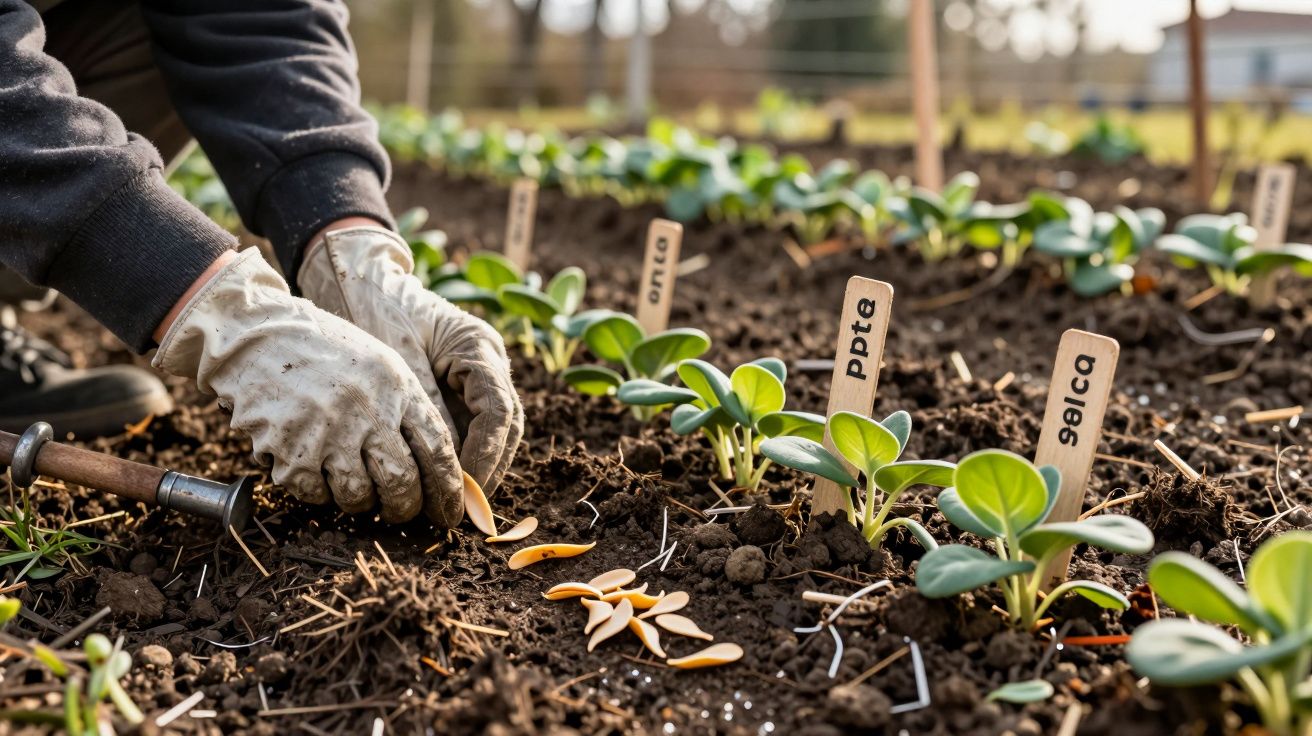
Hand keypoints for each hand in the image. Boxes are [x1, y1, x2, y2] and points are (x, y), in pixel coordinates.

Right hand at [153, 249, 463, 524]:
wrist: (256, 334)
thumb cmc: (327, 353)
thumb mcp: (381, 366)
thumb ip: (408, 411)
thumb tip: (435, 471)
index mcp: (397, 387)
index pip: (438, 450)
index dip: (448, 490)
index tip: (450, 513)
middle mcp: (367, 410)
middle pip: (402, 483)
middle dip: (406, 507)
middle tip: (402, 510)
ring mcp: (326, 431)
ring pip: (359, 497)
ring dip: (361, 501)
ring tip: (355, 484)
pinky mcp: (288, 450)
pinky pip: (315, 494)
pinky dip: (319, 492)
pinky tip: (316, 470)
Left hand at [298, 225, 523, 492]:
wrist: (354, 277)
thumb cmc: (373, 307)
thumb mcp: (396, 359)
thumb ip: (424, 408)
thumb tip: (443, 467)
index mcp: (479, 346)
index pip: (499, 410)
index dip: (485, 454)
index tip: (462, 486)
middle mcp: (486, 364)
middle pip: (504, 428)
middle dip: (486, 471)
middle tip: (460, 511)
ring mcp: (473, 378)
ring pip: (489, 435)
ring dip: (473, 471)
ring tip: (449, 507)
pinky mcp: (453, 391)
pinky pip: (462, 431)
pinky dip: (452, 460)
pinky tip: (433, 485)